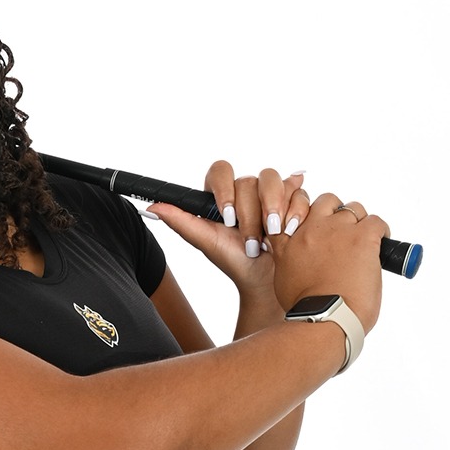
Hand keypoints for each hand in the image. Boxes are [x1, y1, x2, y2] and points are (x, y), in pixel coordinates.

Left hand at [146, 160, 308, 296]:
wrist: (266, 279)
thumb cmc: (233, 261)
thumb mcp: (205, 243)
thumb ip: (180, 222)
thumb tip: (151, 207)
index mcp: (222, 194)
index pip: (220, 170)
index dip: (225, 189)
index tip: (227, 216)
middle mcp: (246, 189)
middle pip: (250, 180)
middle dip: (251, 214)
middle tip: (251, 240)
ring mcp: (271, 192)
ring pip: (274, 180)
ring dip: (274, 211)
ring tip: (272, 236)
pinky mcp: (294, 199)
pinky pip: (298, 191)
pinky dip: (295, 212)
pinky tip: (290, 231)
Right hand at [271, 193, 388, 332]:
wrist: (325, 317)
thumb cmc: (307, 308)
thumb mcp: (283, 279)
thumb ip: (288, 260)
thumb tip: (301, 260)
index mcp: (289, 240)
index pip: (296, 205)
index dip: (310, 212)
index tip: (318, 224)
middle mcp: (311, 229)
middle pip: (327, 202)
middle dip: (338, 214)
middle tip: (345, 234)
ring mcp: (337, 230)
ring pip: (354, 208)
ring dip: (360, 222)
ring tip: (364, 242)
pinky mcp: (362, 237)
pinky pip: (376, 221)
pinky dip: (381, 231)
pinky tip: (381, 244)